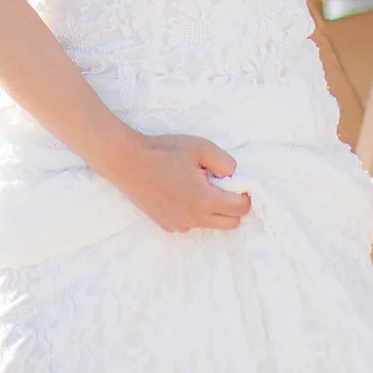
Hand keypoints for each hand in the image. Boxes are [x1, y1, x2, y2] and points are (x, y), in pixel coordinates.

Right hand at [111, 133, 251, 232]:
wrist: (127, 162)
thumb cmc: (163, 151)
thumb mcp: (200, 146)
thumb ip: (225, 162)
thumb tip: (234, 175)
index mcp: (205, 200)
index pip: (241, 208)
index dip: (244, 193)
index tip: (235, 181)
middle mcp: (194, 219)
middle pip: (231, 223)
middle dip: (233, 206)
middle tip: (218, 184)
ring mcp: (179, 225)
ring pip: (211, 224)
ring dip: (212, 210)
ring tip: (194, 186)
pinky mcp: (167, 226)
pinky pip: (191, 224)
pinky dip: (193, 212)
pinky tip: (178, 193)